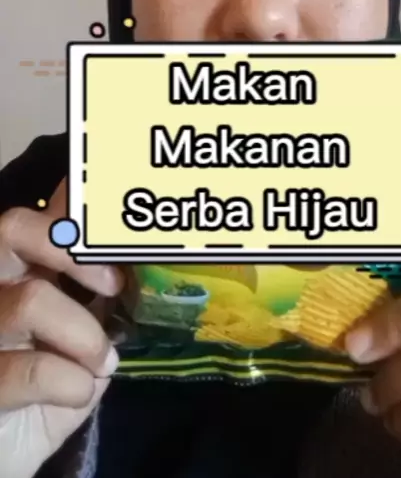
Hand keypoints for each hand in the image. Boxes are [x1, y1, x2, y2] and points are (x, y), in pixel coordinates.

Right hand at [0, 179, 123, 477]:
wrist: (6, 454)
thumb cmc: (44, 392)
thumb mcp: (75, 339)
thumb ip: (91, 294)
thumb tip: (124, 248)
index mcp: (9, 272)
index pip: (32, 219)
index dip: (72, 212)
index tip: (119, 237)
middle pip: (14, 227)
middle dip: (74, 252)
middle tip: (113, 286)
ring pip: (29, 299)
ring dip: (83, 334)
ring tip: (99, 361)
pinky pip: (24, 369)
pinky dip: (67, 382)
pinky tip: (77, 392)